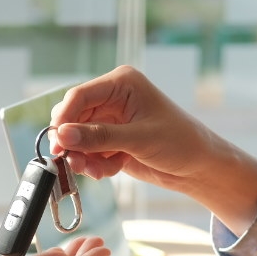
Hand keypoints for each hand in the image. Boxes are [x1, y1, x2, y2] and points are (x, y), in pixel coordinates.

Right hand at [49, 66, 256, 233]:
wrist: (199, 167)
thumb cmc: (180, 142)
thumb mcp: (138, 139)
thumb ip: (99, 137)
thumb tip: (63, 135)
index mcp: (121, 83)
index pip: (79, 96)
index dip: (64, 119)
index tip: (57, 142)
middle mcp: (113, 98)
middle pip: (74, 118)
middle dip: (73, 142)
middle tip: (72, 162)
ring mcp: (111, 120)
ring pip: (78, 138)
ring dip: (83, 157)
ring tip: (96, 172)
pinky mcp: (111, 141)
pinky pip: (89, 152)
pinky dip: (94, 164)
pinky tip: (108, 171)